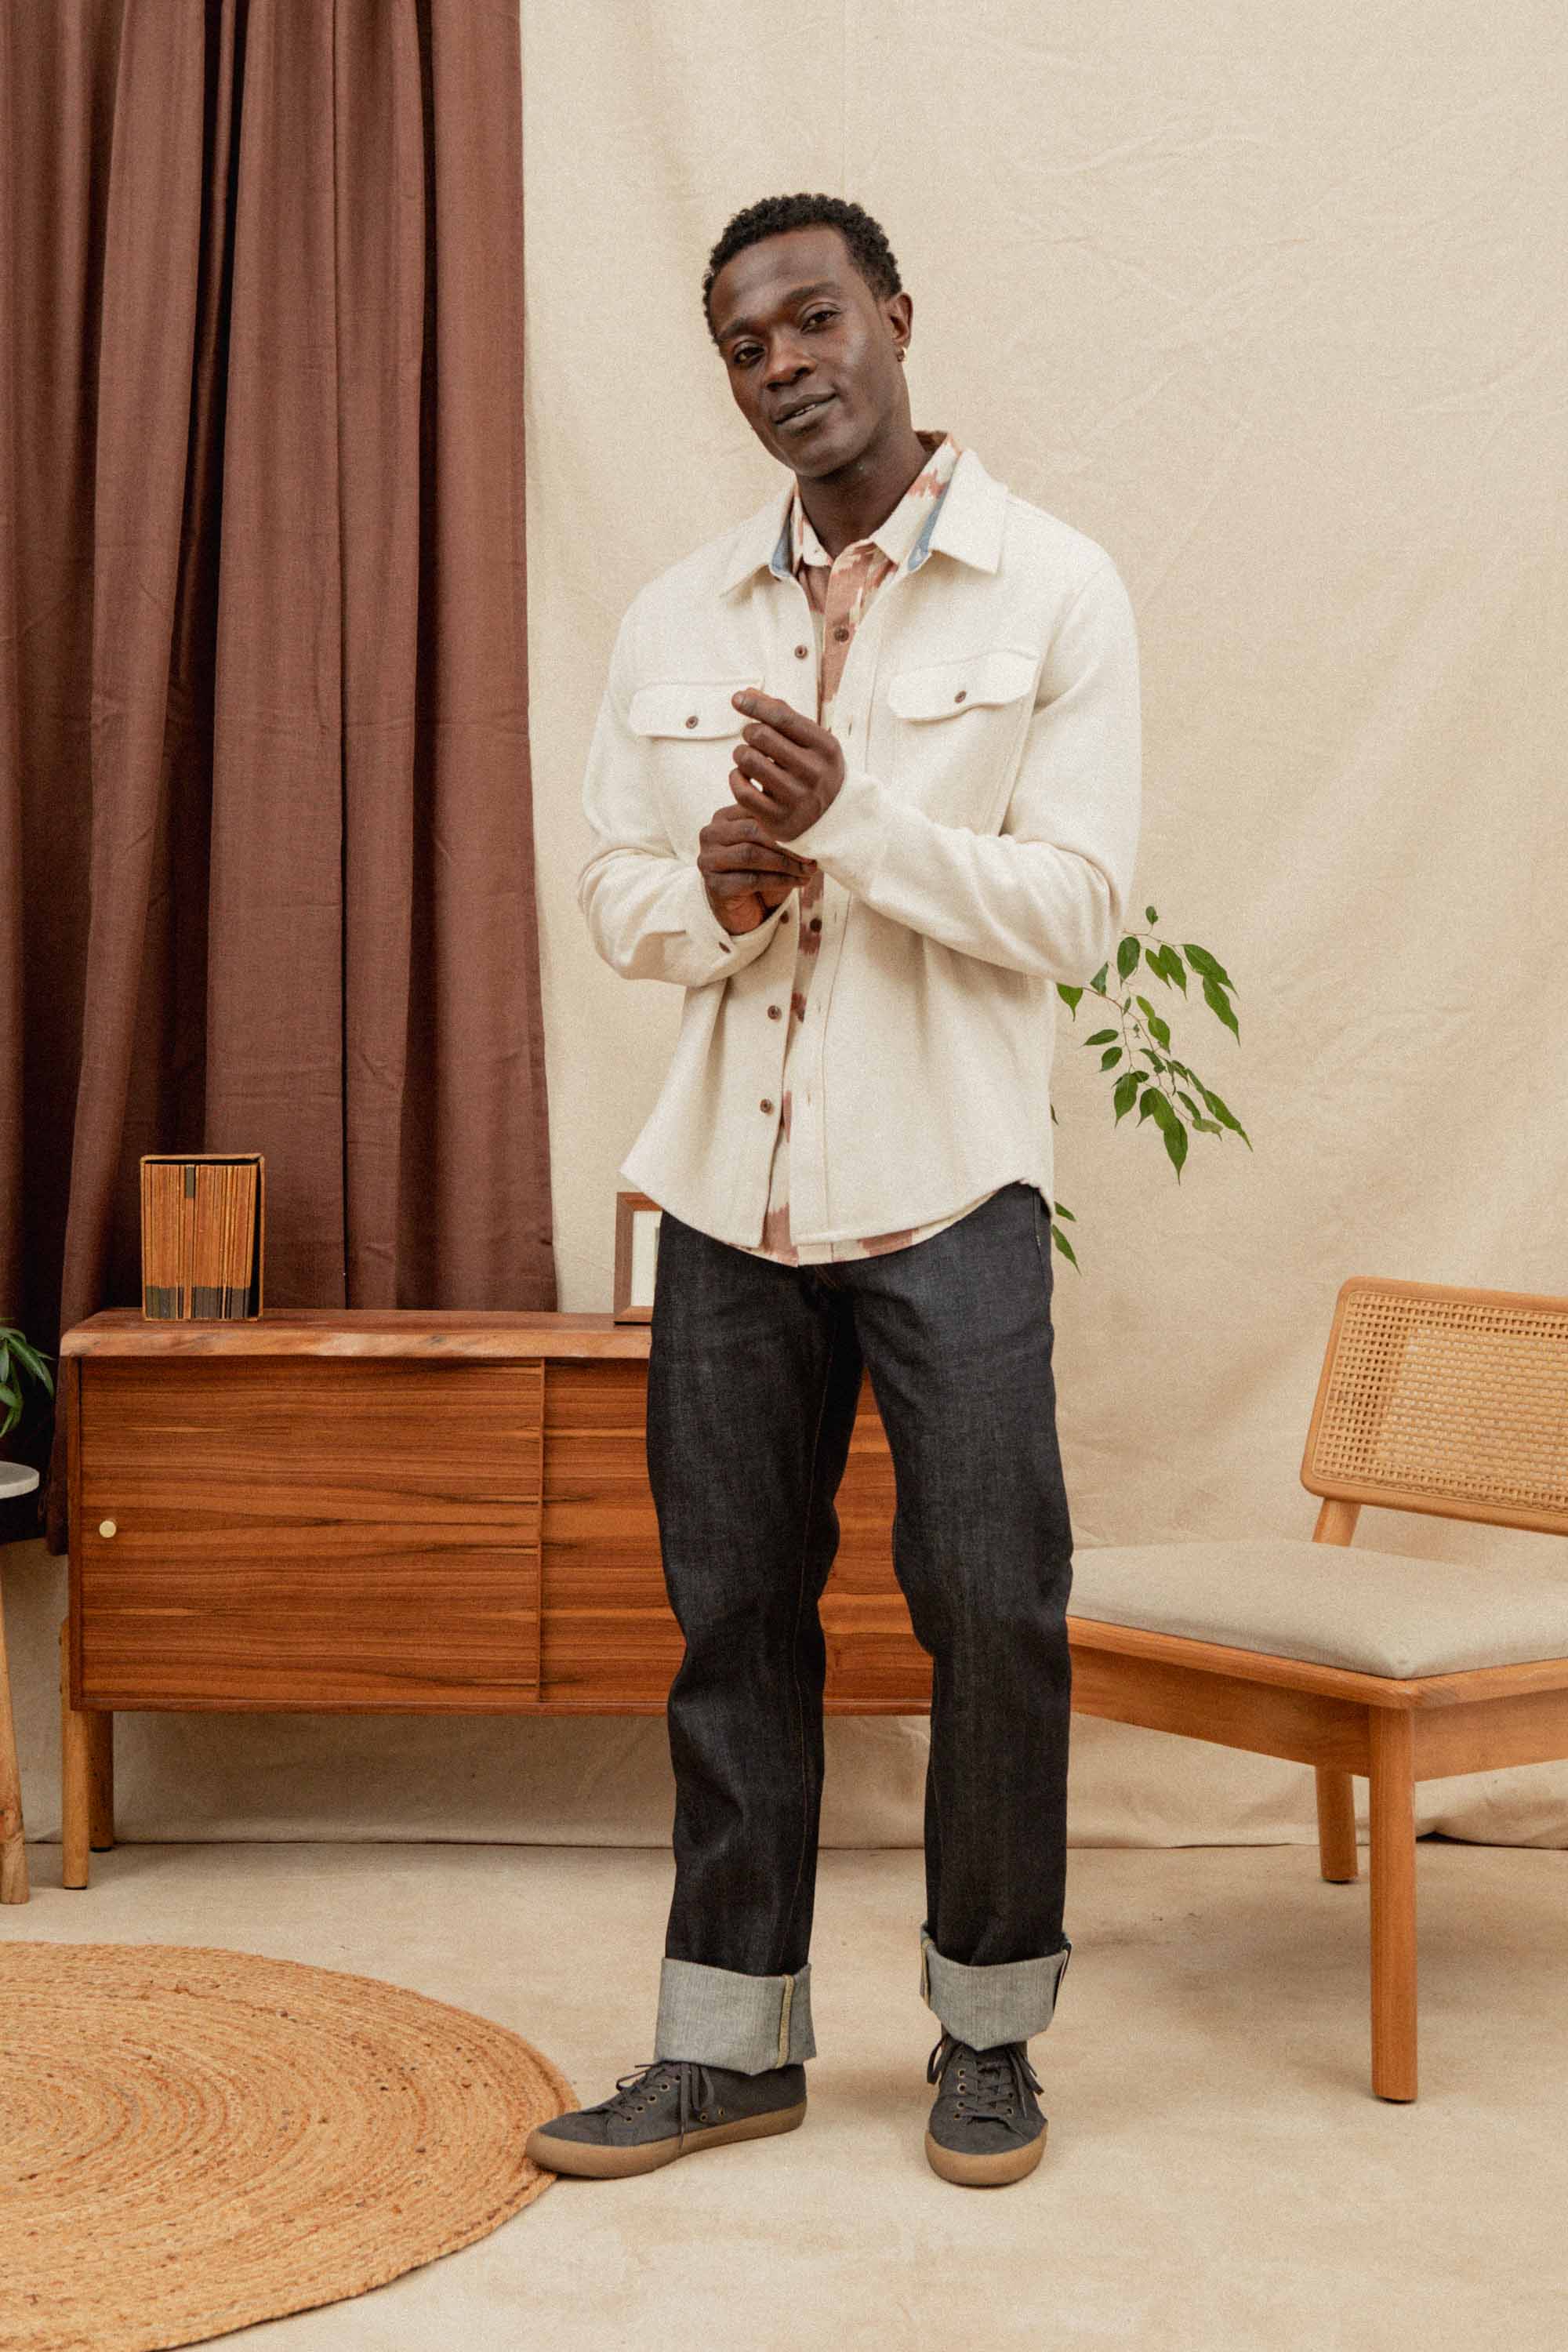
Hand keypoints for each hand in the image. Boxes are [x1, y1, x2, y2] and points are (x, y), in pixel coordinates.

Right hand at [697, 800, 817, 936]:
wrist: (746, 908)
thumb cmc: (761, 870)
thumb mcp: (770, 846)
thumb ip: (779, 829)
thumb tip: (811, 821)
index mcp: (724, 817)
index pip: (755, 811)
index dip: (786, 822)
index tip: (814, 834)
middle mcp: (710, 834)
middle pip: (752, 831)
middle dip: (786, 844)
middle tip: (812, 855)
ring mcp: (708, 860)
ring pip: (751, 854)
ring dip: (785, 863)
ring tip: (808, 870)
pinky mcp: (714, 885)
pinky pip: (752, 880)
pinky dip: (780, 881)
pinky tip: (798, 882)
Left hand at [728, 689, 844, 842]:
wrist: (832, 819)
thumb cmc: (814, 769)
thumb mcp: (811, 741)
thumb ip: (782, 715)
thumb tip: (746, 693)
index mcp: (825, 747)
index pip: (783, 717)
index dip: (755, 705)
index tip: (736, 699)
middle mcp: (814, 772)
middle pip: (761, 736)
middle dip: (749, 732)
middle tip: (751, 738)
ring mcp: (796, 798)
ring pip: (749, 761)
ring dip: (740, 754)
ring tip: (747, 757)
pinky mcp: (778, 819)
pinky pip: (742, 791)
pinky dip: (735, 778)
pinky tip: (742, 776)